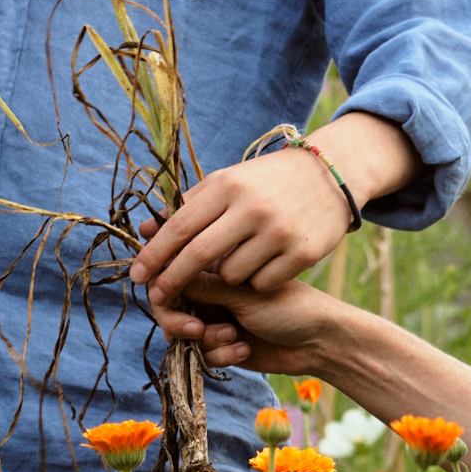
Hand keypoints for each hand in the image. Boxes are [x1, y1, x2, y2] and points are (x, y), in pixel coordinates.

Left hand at [136, 148, 348, 304]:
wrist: (333, 176)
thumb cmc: (269, 182)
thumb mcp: (231, 181)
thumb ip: (191, 205)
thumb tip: (148, 229)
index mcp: (228, 186)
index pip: (179, 226)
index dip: (154, 254)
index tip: (136, 274)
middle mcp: (252, 208)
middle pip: (198, 255)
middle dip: (172, 279)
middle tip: (157, 295)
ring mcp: (280, 231)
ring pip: (232, 274)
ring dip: (227, 275)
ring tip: (242, 257)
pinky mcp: (303, 253)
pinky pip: (262, 281)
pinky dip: (259, 278)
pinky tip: (270, 259)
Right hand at [150, 274, 345, 377]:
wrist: (319, 342)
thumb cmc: (290, 305)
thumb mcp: (245, 293)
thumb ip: (203, 286)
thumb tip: (163, 275)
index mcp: (215, 267)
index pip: (171, 268)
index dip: (159, 280)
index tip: (159, 294)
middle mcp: (209, 291)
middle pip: (167, 305)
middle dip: (175, 320)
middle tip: (194, 329)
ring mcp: (214, 318)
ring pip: (181, 333)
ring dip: (203, 339)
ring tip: (231, 336)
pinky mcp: (221, 345)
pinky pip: (201, 354)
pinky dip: (219, 354)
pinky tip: (244, 348)